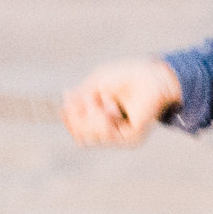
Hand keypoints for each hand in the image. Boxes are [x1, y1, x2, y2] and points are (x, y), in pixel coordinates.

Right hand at [62, 57, 181, 146]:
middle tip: (91, 98)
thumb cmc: (125, 77)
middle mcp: (110, 130)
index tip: (69, 99)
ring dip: (92, 115)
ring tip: (107, 100)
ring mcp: (120, 136)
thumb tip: (62, 110)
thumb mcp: (95, 85)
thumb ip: (79, 99)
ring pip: (89, 137)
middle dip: (79, 116)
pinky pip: (105, 135)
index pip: (77, 129)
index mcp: (100, 119)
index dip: (69, 117)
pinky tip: (112, 107)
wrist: (150, 75)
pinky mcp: (131, 138)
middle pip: (79, 136)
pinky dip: (104, 119)